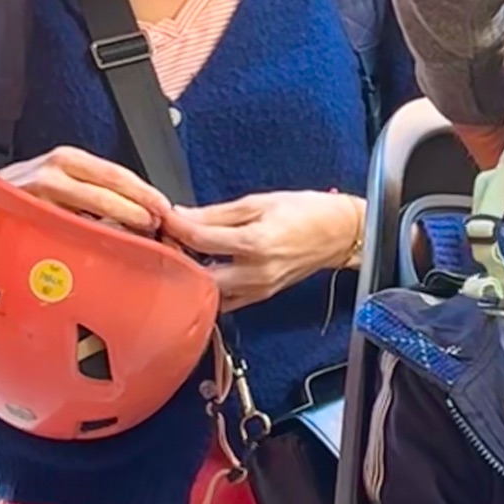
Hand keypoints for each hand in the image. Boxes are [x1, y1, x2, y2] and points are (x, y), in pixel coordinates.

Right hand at [0, 144, 172, 290]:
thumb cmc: (12, 213)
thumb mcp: (55, 200)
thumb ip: (89, 205)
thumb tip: (137, 227)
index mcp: (67, 163)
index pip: (116, 174)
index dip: (145, 191)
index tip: (169, 210)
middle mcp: (53, 166)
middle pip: (108, 179)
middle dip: (140, 199)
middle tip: (165, 219)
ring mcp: (35, 183)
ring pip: (87, 193)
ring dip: (119, 209)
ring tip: (145, 225)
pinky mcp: (18, 202)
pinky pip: (56, 214)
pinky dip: (79, 226)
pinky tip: (98, 240)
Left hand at [161, 190, 362, 312]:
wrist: (340, 234)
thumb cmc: (307, 213)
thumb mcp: (260, 202)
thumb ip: (217, 213)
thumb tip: (182, 215)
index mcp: (255, 243)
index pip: (199, 239)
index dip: (175, 226)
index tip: (163, 216)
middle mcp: (256, 272)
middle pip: (198, 272)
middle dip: (178, 255)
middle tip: (169, 239)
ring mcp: (258, 288)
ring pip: (209, 291)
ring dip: (193, 273)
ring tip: (186, 253)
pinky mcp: (261, 296)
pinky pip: (226, 301)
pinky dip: (210, 287)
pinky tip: (206, 270)